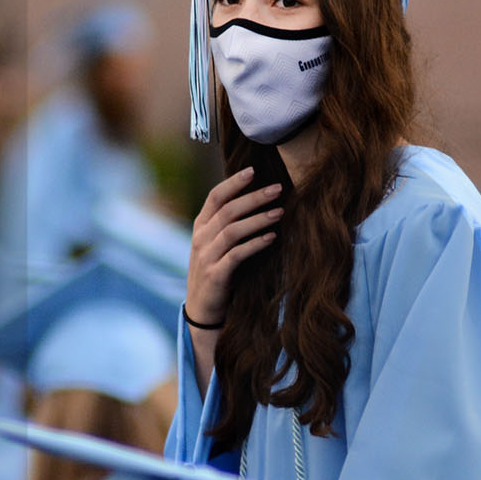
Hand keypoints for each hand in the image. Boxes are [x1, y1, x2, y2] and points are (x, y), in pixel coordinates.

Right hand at [187, 167, 282, 326]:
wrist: (203, 308)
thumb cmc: (216, 270)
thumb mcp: (216, 244)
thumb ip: (228, 223)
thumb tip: (256, 198)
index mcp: (201, 226)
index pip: (215, 197)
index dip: (233, 183)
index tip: (254, 170)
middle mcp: (201, 238)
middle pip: (228, 210)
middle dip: (254, 197)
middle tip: (277, 189)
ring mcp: (206, 257)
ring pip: (232, 230)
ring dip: (258, 219)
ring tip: (280, 212)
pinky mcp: (216, 275)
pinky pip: (237, 255)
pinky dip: (255, 244)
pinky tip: (272, 237)